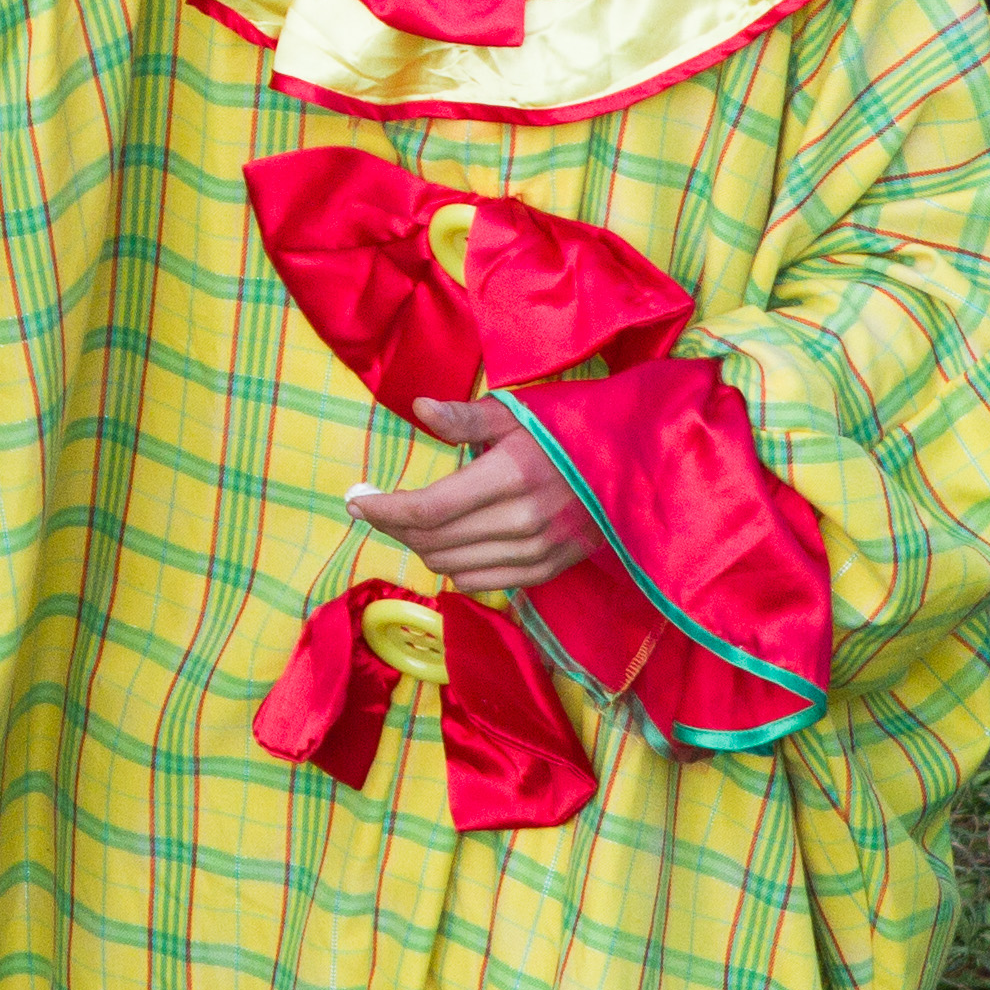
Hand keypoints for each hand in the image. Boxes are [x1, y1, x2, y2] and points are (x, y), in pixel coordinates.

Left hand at [344, 397, 593, 591]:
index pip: (429, 507)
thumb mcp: (516, 412)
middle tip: (376, 506)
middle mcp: (525, 520)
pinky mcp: (550, 568)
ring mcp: (540, 550)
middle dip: (393, 525)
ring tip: (409, 521)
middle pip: (433, 540)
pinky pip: (482, 582)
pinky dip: (453, 566)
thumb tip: (418, 407)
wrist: (633, 461)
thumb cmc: (565, 428)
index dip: (383, 509)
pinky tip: (447, 542)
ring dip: (420, 545)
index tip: (355, 502)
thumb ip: (464, 418)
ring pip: (451, 565)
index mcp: (512, 474)